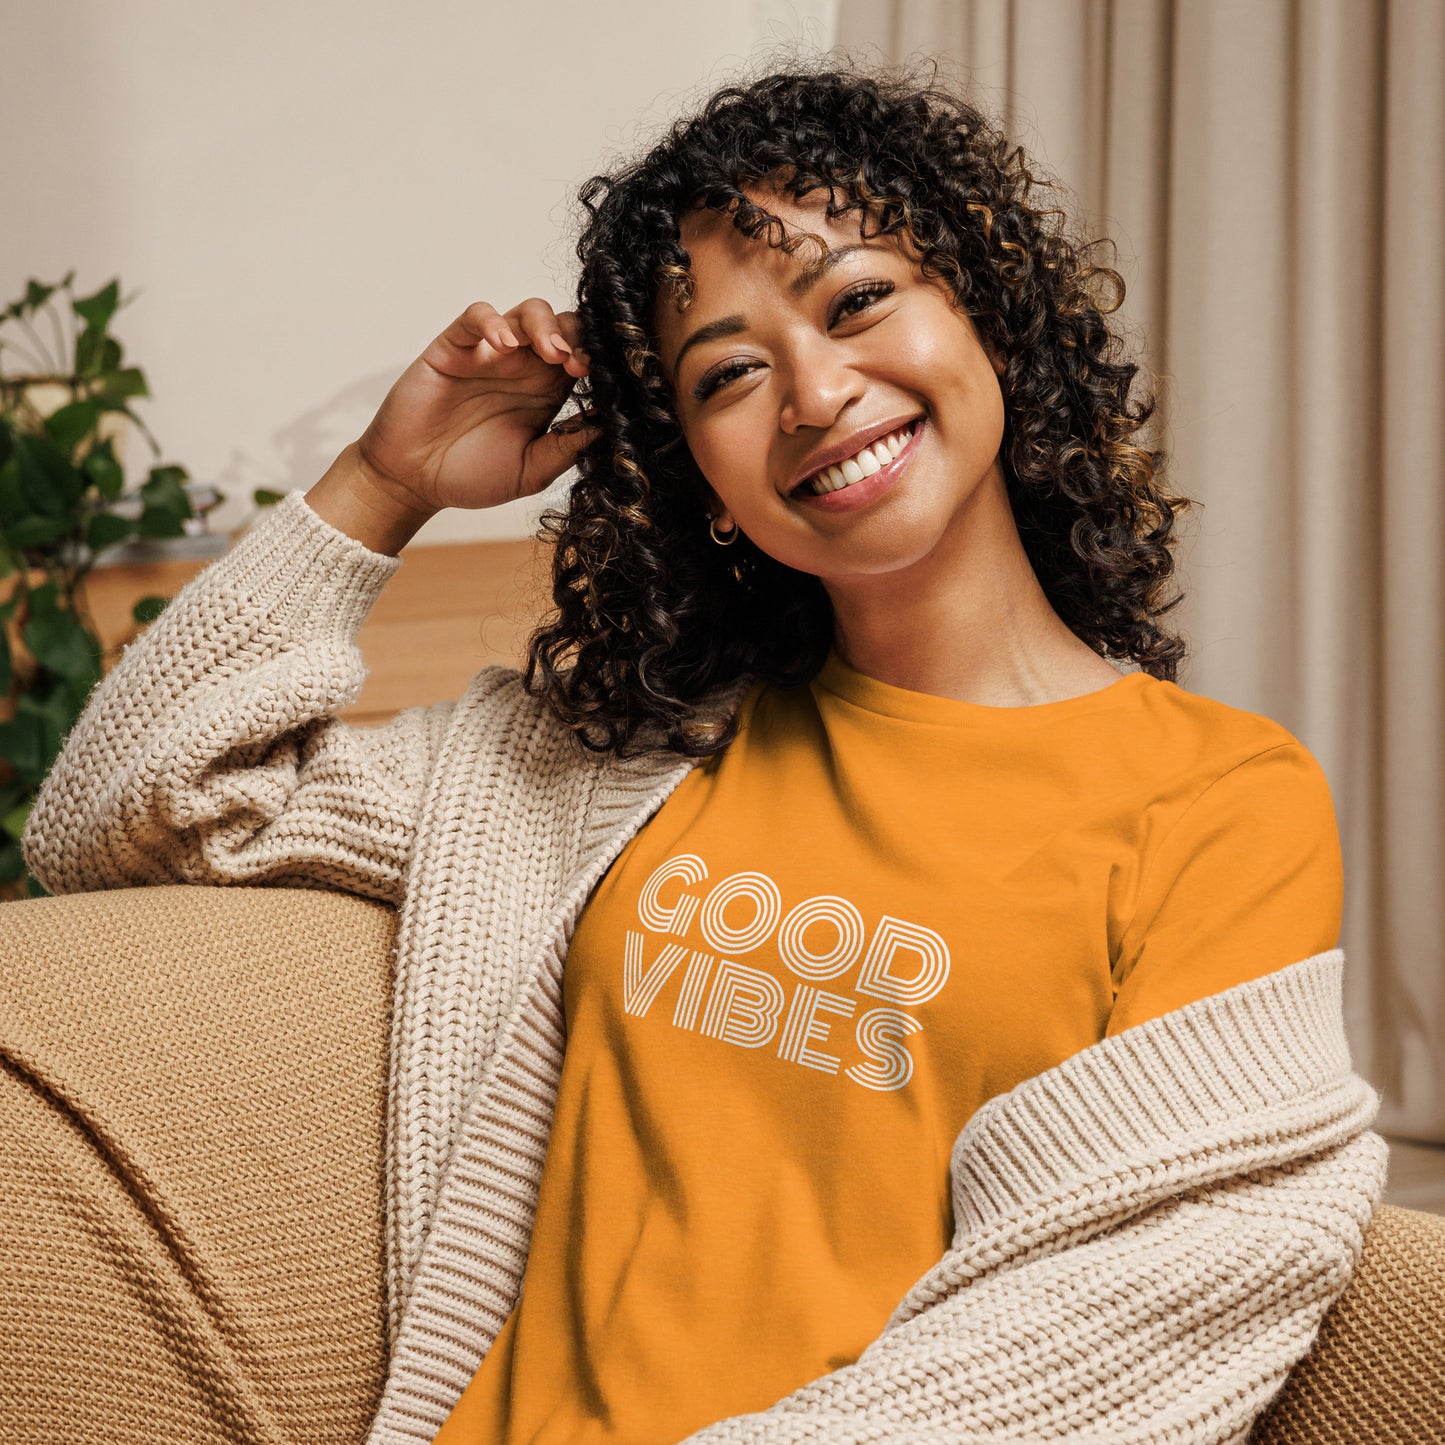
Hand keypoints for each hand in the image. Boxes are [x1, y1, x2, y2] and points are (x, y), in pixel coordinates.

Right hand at [354, 299, 597, 513]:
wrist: (414, 481)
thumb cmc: (471, 476)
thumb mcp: (530, 471)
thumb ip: (566, 449)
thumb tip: (607, 427)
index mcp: (547, 393)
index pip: (583, 358)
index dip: (596, 361)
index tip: (603, 380)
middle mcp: (523, 368)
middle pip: (563, 326)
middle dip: (578, 337)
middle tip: (578, 364)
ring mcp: (489, 354)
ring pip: (527, 312)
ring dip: (546, 325)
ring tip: (551, 352)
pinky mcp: (454, 347)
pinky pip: (475, 316)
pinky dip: (492, 321)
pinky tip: (503, 344)